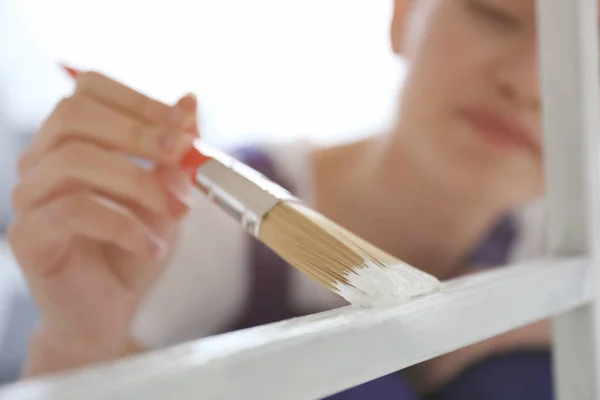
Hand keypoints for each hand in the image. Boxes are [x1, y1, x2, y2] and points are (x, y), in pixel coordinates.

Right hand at [8, 71, 198, 375]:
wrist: (109, 310)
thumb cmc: (136, 247)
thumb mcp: (168, 194)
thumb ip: (174, 152)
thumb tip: (190, 100)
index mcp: (72, 142)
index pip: (86, 91)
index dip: (136, 100)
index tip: (183, 125)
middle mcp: (42, 162)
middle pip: (73, 115)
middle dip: (137, 132)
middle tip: (182, 155)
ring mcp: (29, 198)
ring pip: (74, 160)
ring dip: (139, 181)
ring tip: (177, 210)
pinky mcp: (28, 237)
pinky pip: (73, 211)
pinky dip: (125, 225)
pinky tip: (153, 246)